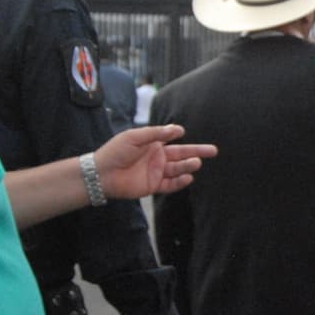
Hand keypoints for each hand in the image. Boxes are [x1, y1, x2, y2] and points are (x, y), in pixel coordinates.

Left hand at [93, 125, 217, 199]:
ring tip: (197, 163)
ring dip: (188, 166)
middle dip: (197, 152)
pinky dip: (180, 182)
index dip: (178, 135)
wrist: (101, 173)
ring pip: (178, 169)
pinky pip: (170, 184)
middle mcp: (157, 157)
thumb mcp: (135, 136)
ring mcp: (156, 172)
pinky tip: (188, 177)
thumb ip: (156, 134)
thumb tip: (178, 129)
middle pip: (181, 154)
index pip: (172, 139)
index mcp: (153, 144)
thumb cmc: (116, 151)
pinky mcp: (153, 186)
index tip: (182, 131)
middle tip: (213, 150)